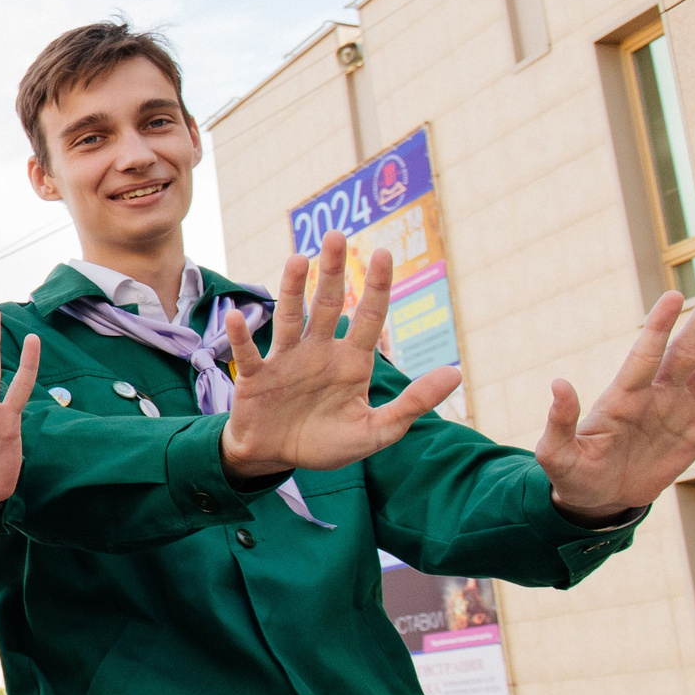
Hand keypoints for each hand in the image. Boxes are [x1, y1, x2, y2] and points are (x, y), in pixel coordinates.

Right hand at [218, 231, 462, 479]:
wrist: (276, 458)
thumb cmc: (326, 444)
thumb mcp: (377, 431)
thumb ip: (414, 402)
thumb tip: (456, 373)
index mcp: (352, 363)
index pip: (370, 317)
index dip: (378, 286)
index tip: (384, 253)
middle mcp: (319, 352)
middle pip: (329, 304)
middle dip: (334, 271)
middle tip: (336, 235)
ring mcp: (286, 360)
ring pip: (290, 317)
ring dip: (293, 289)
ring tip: (299, 260)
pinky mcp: (256, 376)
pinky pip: (249, 352)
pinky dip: (241, 335)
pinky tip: (238, 316)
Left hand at [538, 280, 694, 521]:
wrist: (598, 497)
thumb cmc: (573, 473)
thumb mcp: (557, 452)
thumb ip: (560, 420)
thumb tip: (557, 383)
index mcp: (623, 396)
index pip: (645, 353)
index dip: (659, 326)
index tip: (673, 296)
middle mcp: (657, 394)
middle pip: (686, 349)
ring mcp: (681, 410)